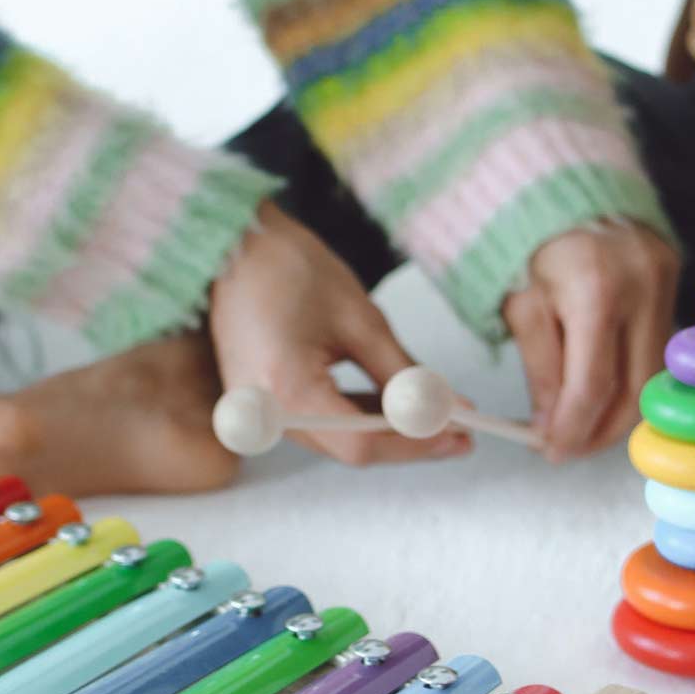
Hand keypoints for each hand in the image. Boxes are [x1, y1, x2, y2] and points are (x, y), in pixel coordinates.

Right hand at [208, 201, 469, 465]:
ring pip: (339, 440)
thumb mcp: (362, 321)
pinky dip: (359, 417)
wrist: (232, 245)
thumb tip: (450, 410)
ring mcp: (259, 414)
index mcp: (286, 393)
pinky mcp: (262, 404)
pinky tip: (398, 406)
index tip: (462, 433)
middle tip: (462, 429)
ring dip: (388, 430)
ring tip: (437, 414)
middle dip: (408, 439)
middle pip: (352, 448)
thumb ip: (406, 375)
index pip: (363, 443)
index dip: (417, 442)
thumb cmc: (289, 268)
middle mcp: (265, 416)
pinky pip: (321, 423)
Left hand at [502, 224, 679, 460]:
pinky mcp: (672, 274)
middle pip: (636, 388)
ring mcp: (664, 277)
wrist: (556, 175)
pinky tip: (603, 382)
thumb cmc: (529, 234)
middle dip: (601, 430)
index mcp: (595, 289)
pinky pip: (658, 343)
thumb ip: (540, 368)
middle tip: (569, 446)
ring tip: (583, 419)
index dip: (574, 428)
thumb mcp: (518, 303)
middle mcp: (641, 283)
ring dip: (620, 406)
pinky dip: (631, 372)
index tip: (554, 450)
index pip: (593, 384)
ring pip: (654, 373)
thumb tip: (553, 425)